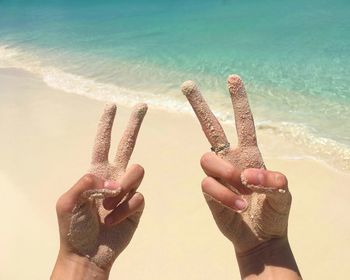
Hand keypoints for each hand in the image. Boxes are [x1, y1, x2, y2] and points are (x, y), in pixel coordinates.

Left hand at [53, 103, 146, 277]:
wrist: (88, 253)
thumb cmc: (73, 228)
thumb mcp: (68, 202)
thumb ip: (85, 182)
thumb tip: (109, 178)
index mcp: (96, 172)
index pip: (103, 142)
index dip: (106, 124)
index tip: (111, 106)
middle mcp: (114, 176)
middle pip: (128, 144)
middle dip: (134, 124)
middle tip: (142, 105)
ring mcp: (127, 190)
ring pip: (137, 171)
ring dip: (122, 188)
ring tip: (108, 206)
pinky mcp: (137, 205)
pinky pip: (138, 197)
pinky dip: (124, 210)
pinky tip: (113, 221)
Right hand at [182, 76, 299, 277]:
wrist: (261, 237)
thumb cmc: (274, 213)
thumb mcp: (284, 194)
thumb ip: (272, 181)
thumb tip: (245, 176)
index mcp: (250, 153)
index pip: (243, 121)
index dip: (239, 100)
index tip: (233, 78)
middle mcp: (230, 159)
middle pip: (210, 127)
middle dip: (199, 105)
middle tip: (187, 84)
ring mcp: (218, 175)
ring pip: (206, 158)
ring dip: (224, 172)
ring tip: (242, 188)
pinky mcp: (209, 192)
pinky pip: (208, 185)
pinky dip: (224, 195)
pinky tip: (239, 207)